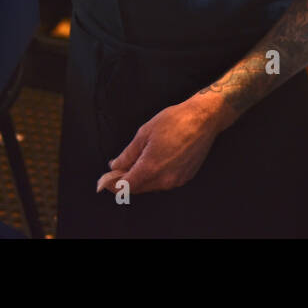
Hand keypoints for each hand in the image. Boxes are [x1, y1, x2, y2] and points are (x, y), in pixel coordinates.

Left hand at [95, 96, 226, 196]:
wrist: (204, 118)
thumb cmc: (174, 121)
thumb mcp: (144, 133)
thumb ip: (128, 154)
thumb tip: (114, 166)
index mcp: (150, 168)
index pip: (125, 186)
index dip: (112, 185)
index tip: (103, 181)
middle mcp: (164, 179)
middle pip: (138, 188)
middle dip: (125, 181)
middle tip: (117, 168)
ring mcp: (177, 180)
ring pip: (151, 186)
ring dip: (141, 178)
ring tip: (137, 161)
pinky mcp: (186, 177)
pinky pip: (165, 182)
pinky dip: (156, 176)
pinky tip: (155, 161)